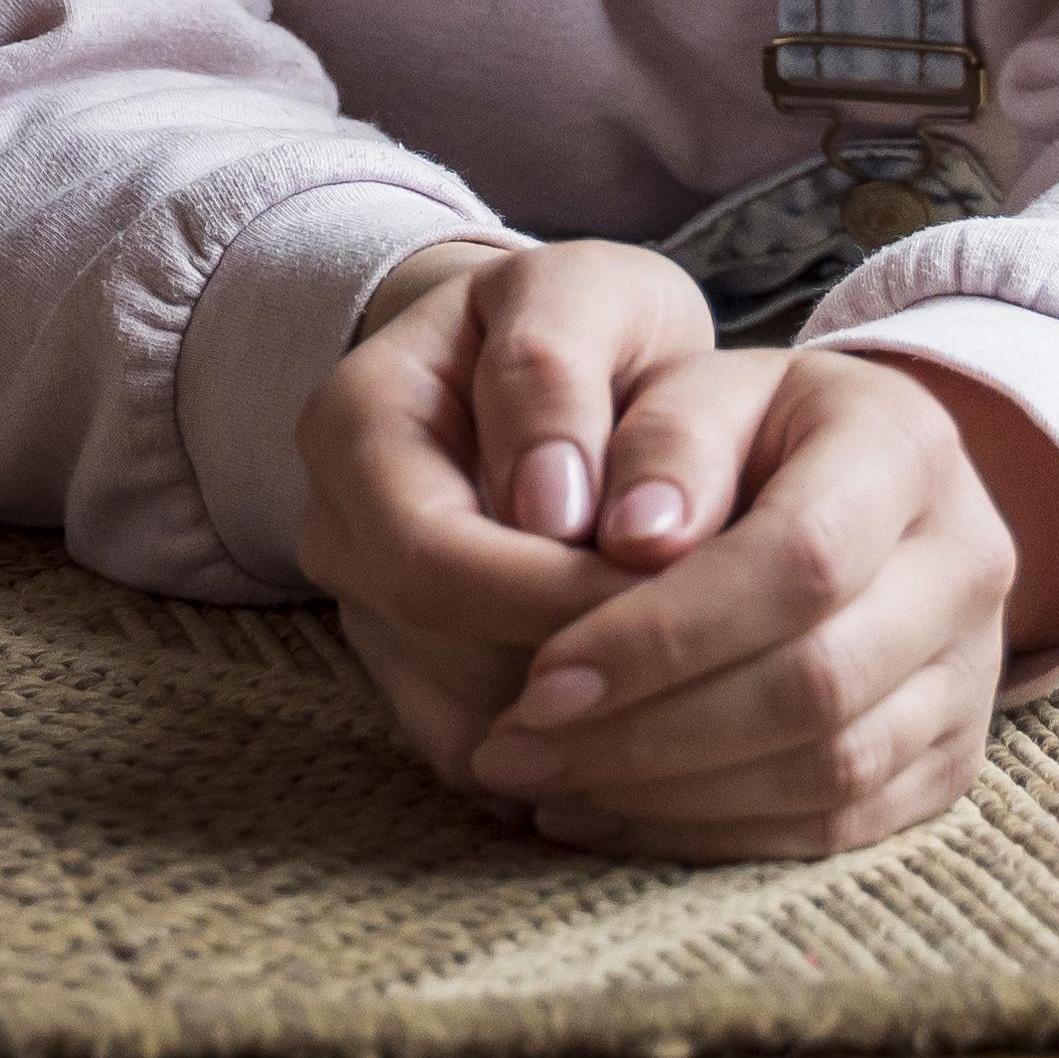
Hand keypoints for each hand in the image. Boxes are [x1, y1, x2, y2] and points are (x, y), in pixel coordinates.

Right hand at [297, 236, 708, 793]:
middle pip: (449, 656)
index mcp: (353, 426)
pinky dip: (584, 761)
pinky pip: (492, 762)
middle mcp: (338, 533)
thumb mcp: (583, 295)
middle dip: (591, 661)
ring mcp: (368, 618)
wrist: (547, 363)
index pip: (433, 558)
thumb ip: (554, 371)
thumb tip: (549, 509)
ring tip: (712, 684)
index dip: (557, 593)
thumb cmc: (582, 326)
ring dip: (597, 723)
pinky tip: (669, 722)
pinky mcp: (415, 684)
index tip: (685, 587)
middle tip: (720, 649)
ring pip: (475, 726)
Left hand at [458, 343, 1058, 857]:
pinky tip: (608, 816)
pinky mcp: (951, 758)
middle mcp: (967, 563)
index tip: (539, 674)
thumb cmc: (740, 431)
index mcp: (906, 445)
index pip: (796, 561)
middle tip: (517, 748)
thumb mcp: (695, 390)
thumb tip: (630, 540)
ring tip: (545, 783)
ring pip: (832, 771)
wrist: (849, 484)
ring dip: (672, 797)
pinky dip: (716, 834)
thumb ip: (663, 441)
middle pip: (819, 682)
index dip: (664, 632)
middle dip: (651, 732)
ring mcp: (973, 673)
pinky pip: (840, 826)